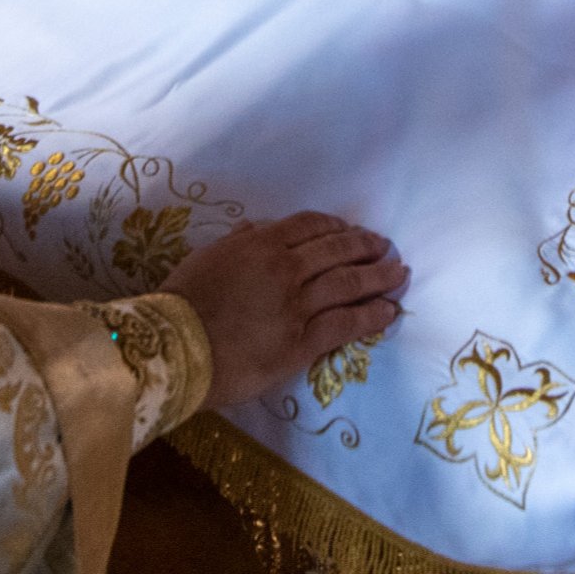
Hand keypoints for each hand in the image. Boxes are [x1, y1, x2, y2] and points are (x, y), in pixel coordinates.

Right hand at [161, 211, 407, 408]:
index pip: (311, 226)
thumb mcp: (207, 258)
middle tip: (387, 248)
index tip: (352, 231)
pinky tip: (389, 312)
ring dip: (379, 278)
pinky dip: (371, 315)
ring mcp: (297, 305)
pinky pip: (345, 324)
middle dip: (367, 248)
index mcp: (262, 244)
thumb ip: (238, 242)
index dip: (337, 227)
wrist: (175, 349)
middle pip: (338, 251)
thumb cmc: (182, 302)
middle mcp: (286, 269)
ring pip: (348, 284)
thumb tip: (256, 229)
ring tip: (400, 275)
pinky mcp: (301, 343)